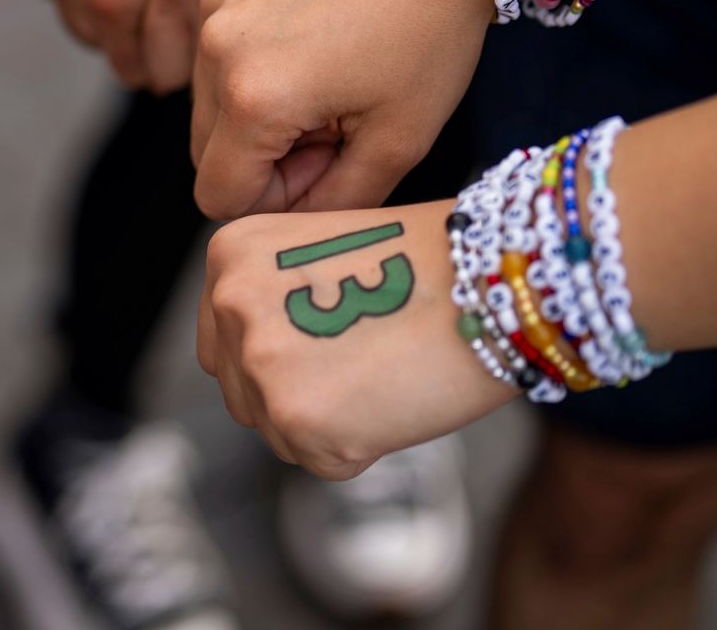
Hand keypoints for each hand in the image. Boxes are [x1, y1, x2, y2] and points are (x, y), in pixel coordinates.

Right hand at [189, 0, 497, 218]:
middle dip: (264, 152)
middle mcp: (214, 47)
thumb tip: (291, 219)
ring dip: (258, 102)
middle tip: (338, 118)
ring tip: (331, 69)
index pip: (218, 197)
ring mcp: (211, 0)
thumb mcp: (399, 139)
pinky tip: (318, 27)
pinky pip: (216, 42)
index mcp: (254, 98)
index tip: (333, 160)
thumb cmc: (433, 28)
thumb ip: (334, 202)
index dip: (275, 199)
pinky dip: (256, 52)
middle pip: (206, 148)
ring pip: (208, 96)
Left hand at [198, 202, 516, 480]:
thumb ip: (269, 304)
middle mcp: (230, 304)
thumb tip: (252, 366)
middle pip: (242, 392)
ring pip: (277, 432)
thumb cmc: (429, 265)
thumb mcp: (317, 257)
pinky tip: (394, 402)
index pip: (223, 341)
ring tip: (384, 375)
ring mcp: (260, 364)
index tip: (321, 354)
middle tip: (363, 367)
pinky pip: (320, 461)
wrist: (494, 282)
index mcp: (229, 255)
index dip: (275, 358)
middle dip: (296, 395)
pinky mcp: (299, 419)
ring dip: (327, 423)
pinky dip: (361, 448)